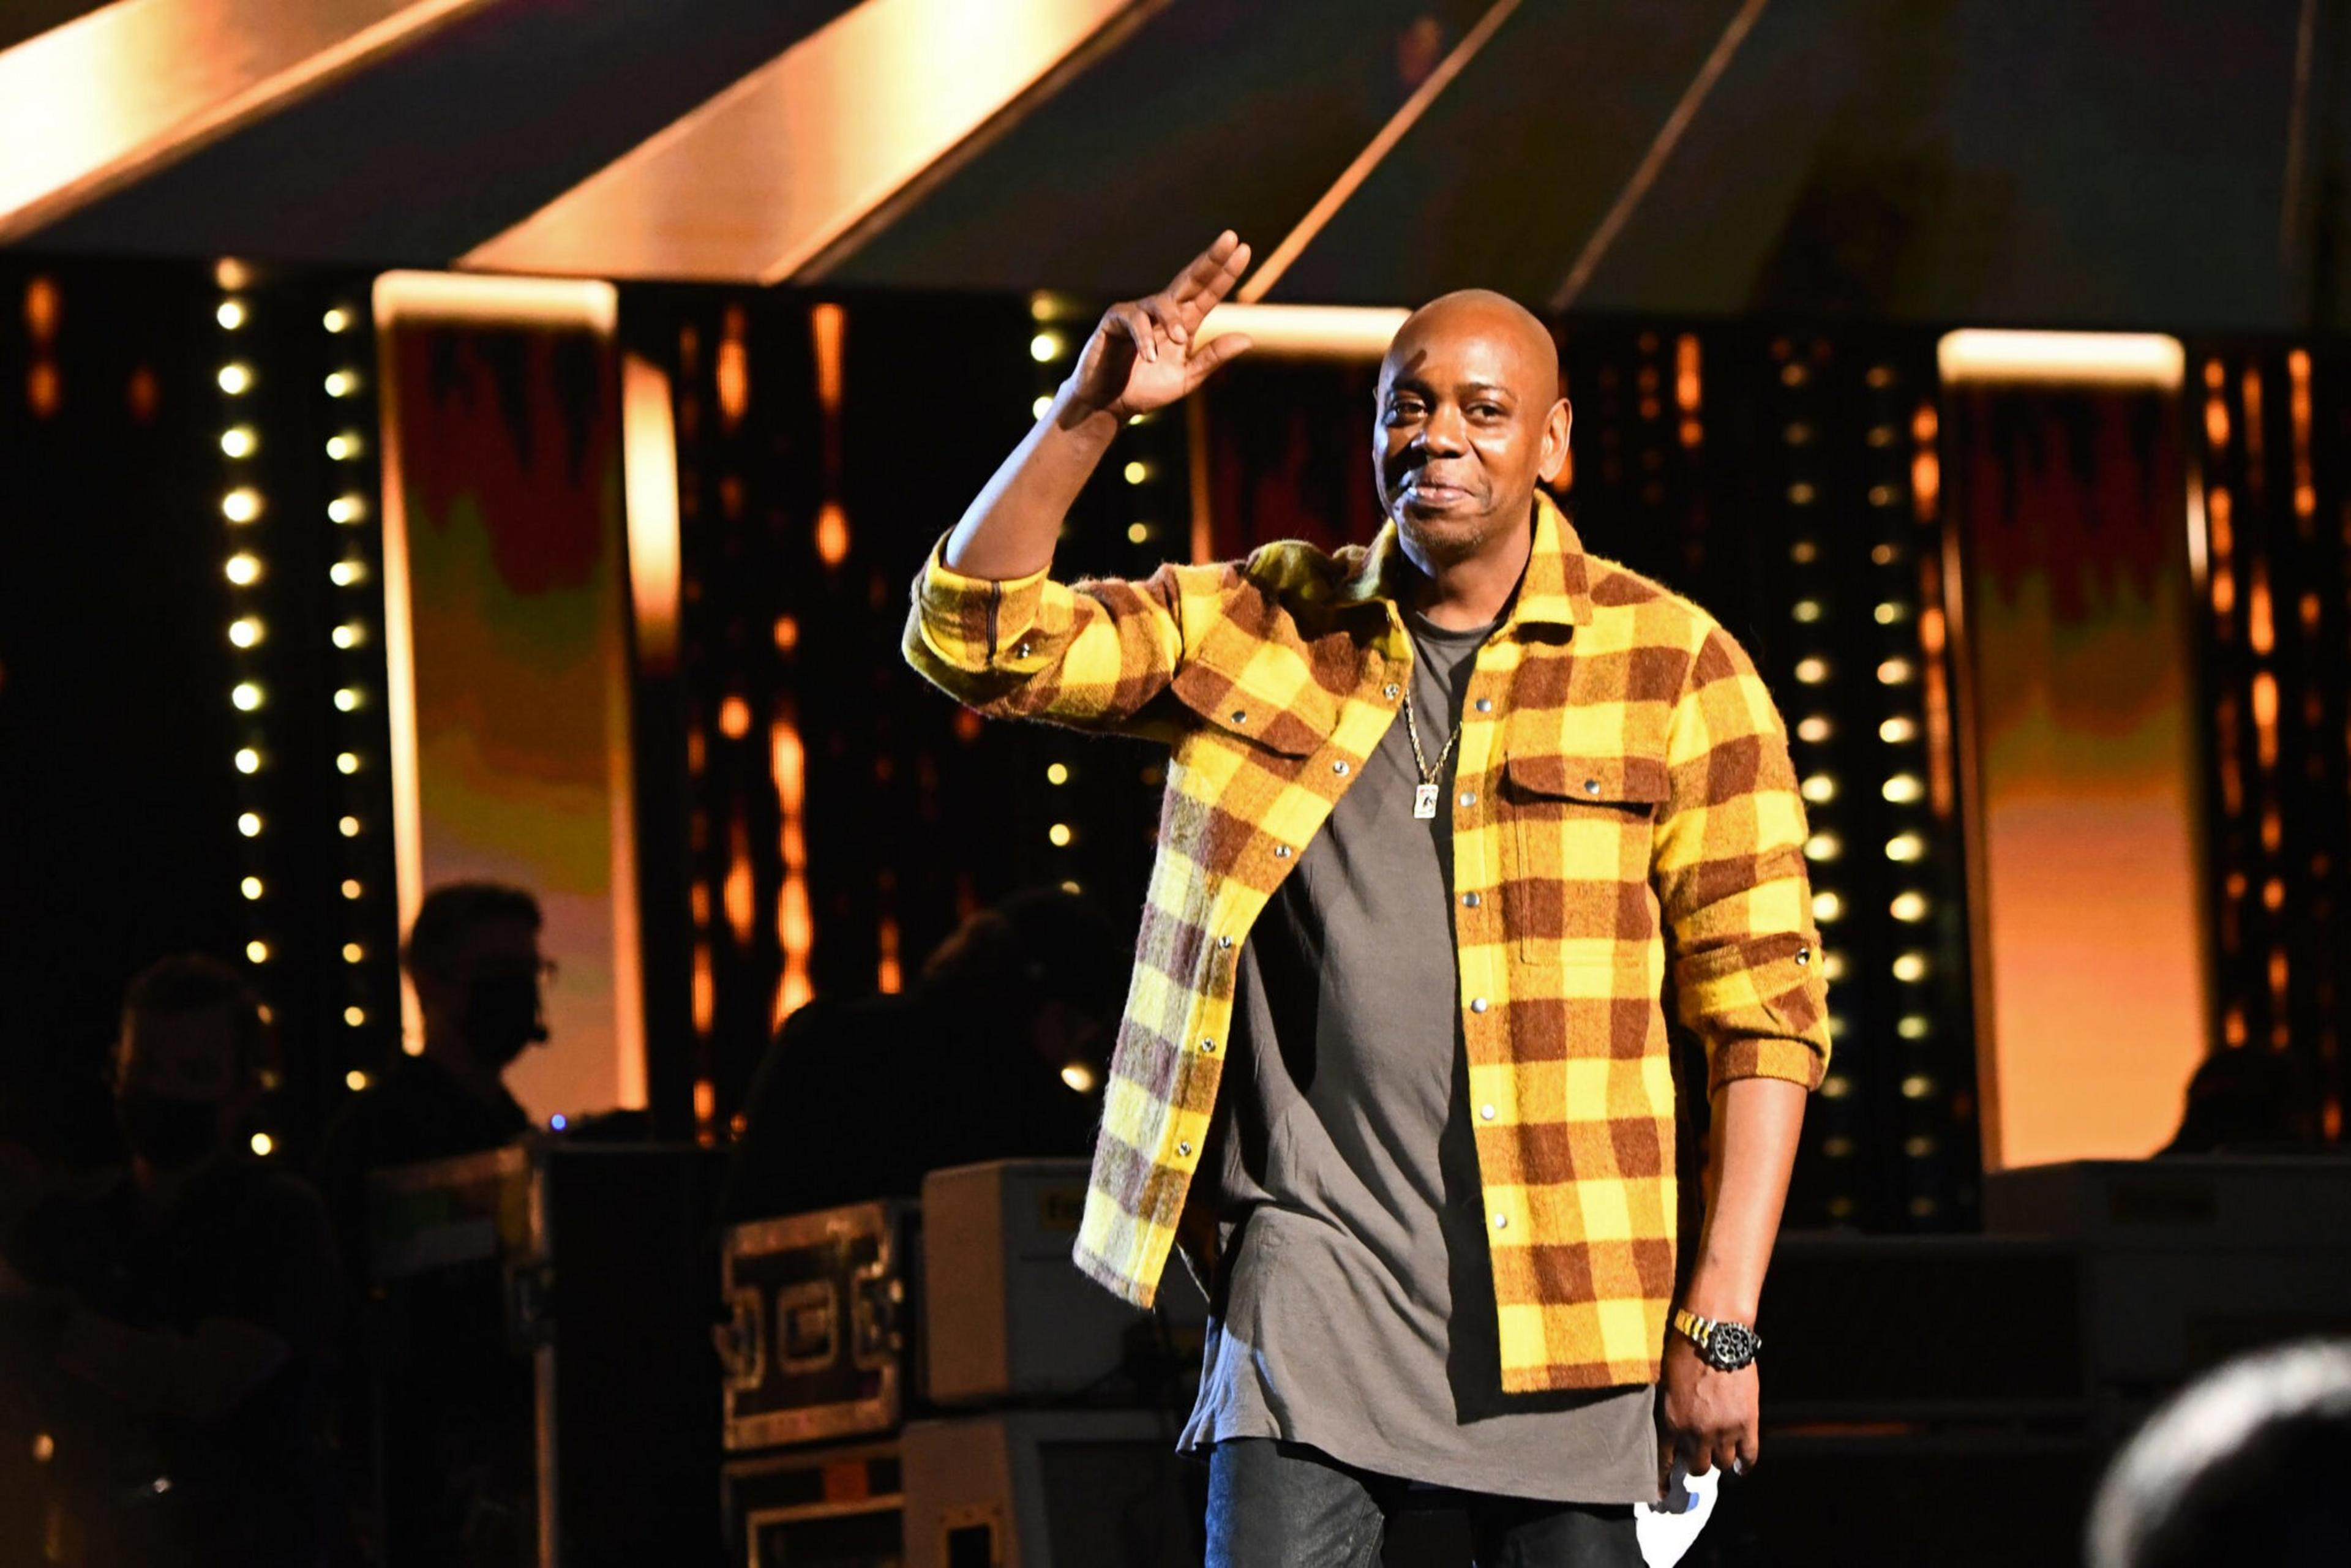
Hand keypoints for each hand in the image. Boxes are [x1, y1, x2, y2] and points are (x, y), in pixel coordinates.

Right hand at [1062, 231, 1254, 419]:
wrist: (1108, 406)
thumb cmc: (1145, 391)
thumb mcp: (1185, 378)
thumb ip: (1212, 358)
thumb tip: (1247, 339)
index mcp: (1183, 323)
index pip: (1208, 292)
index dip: (1225, 272)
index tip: (1245, 250)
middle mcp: (1162, 312)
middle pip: (1190, 280)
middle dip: (1211, 260)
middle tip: (1230, 238)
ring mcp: (1138, 313)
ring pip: (1162, 303)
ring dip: (1172, 319)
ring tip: (1180, 340)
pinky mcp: (1114, 321)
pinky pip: (1133, 321)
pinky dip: (1144, 339)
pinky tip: (1150, 358)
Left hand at [1656, 1330, 1759, 1488]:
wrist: (1715, 1335)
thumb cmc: (1684, 1351)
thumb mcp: (1666, 1385)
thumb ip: (1671, 1412)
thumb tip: (1675, 1432)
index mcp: (1670, 1422)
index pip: (1664, 1462)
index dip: (1664, 1480)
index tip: (1663, 1492)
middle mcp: (1695, 1433)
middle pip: (1697, 1467)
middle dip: (1697, 1463)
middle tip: (1699, 1456)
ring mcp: (1723, 1431)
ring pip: (1722, 1464)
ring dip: (1720, 1460)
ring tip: (1720, 1453)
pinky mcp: (1747, 1424)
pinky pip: (1749, 1457)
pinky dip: (1745, 1464)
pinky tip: (1742, 1465)